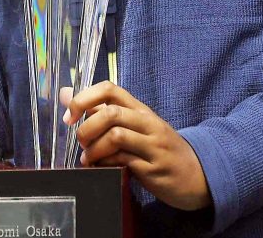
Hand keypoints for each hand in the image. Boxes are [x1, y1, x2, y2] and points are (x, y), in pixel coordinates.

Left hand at [61, 81, 210, 211]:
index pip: (110, 89)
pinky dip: (106, 164)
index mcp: (139, 109)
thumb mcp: (134, 126)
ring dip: (94, 149)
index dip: (84, 98)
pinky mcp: (153, 168)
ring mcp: (151, 144)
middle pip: (110, 112)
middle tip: (80, 141)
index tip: (70, 116)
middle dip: (87, 127)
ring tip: (88, 159)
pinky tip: (101, 169)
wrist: (197, 174)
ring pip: (116, 135)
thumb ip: (101, 112)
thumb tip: (66, 94)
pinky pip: (124, 161)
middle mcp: (146, 122)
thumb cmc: (158, 148)